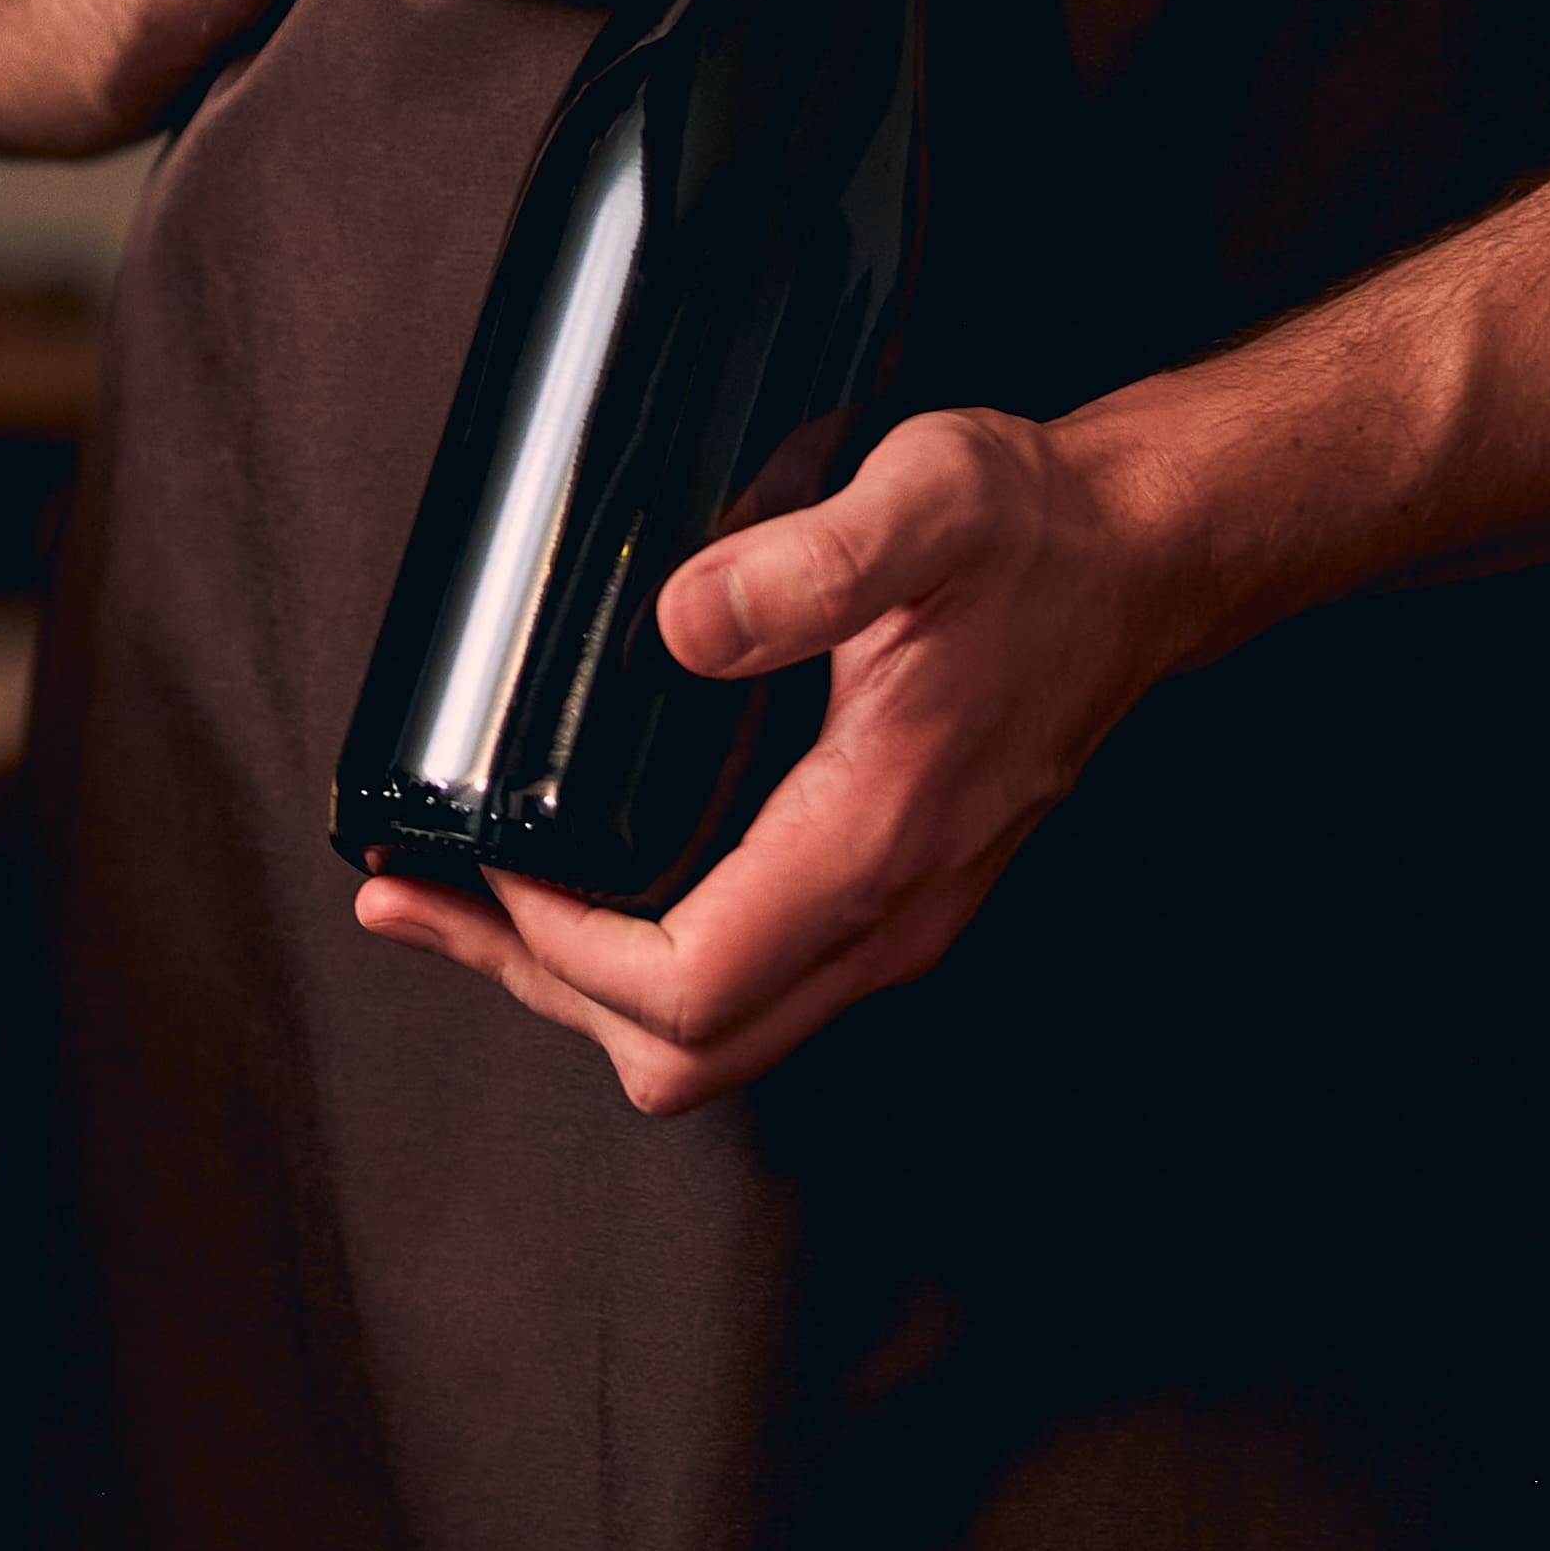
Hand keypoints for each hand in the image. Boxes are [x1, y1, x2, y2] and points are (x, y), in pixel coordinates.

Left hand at [346, 400, 1219, 1109]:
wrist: (1141, 556)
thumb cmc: (1038, 536)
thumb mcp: (930, 504)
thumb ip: (812, 563)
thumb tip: (682, 622)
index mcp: (876, 843)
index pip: (687, 983)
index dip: (558, 946)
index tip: (477, 859)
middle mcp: (884, 916)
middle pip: (680, 1046)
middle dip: (530, 984)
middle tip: (408, 903)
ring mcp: (886, 920)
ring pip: (709, 1034)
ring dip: (571, 984)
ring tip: (450, 903)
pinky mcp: (877, 895)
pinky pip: (741, 980)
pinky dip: (634, 958)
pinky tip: (569, 883)